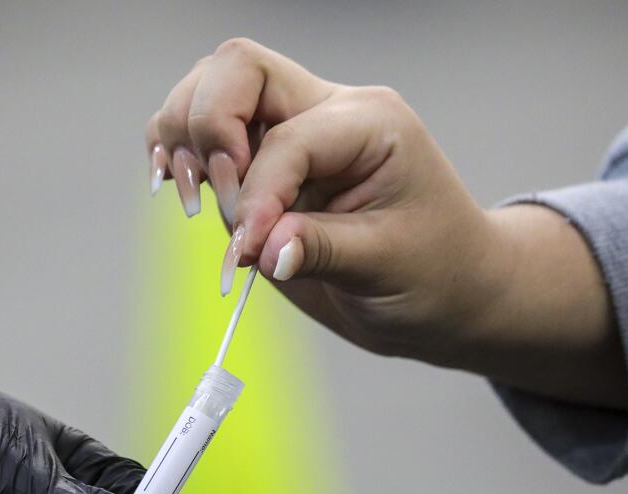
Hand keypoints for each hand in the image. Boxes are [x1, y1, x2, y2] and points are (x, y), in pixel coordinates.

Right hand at [147, 39, 625, 407]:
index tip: (248, 252)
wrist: (450, 289)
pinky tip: (178, 187)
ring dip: (183, 136)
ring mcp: (292, 130)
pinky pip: (205, 129)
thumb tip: (260, 248)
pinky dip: (178, 151)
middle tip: (213, 204)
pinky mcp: (265, 161)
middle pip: (237, 70)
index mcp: (369, 124)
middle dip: (207, 130)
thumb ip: (322, 250)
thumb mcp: (388, 266)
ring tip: (188, 196)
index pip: (288, 139)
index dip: (257, 195)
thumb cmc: (436, 272)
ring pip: (211, 89)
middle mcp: (327, 111)